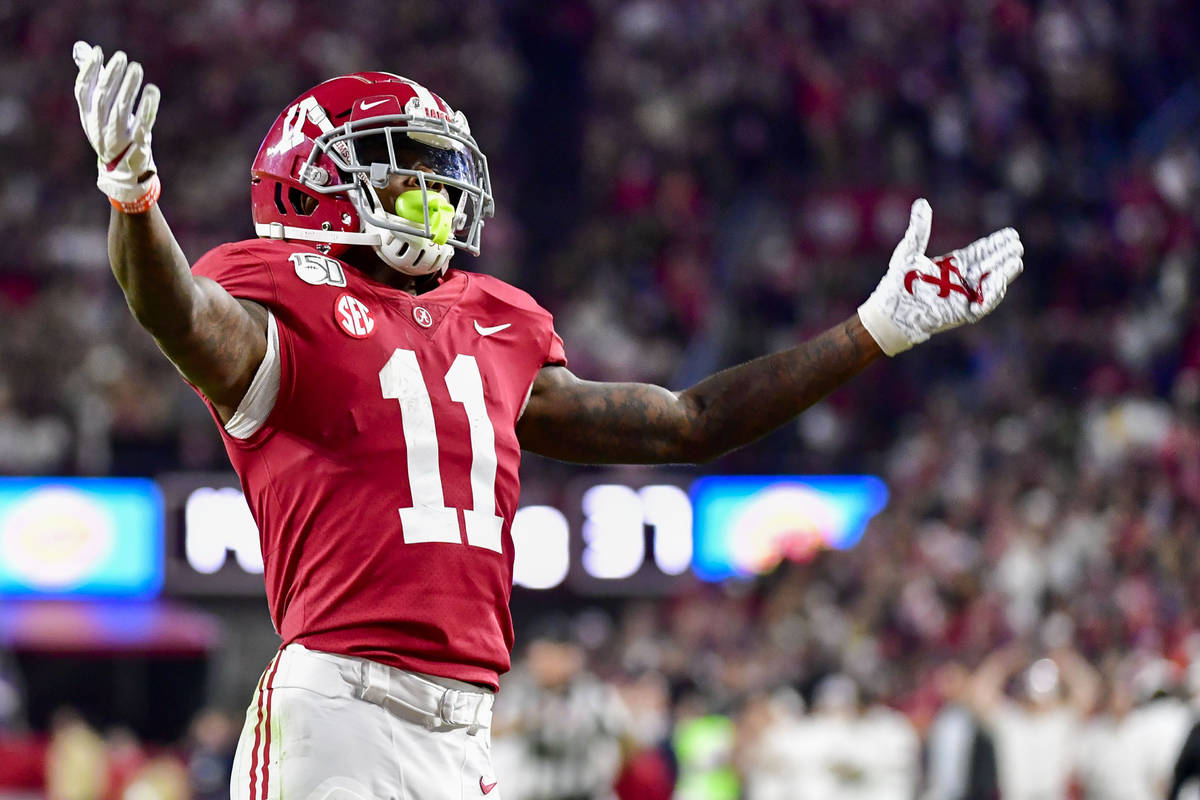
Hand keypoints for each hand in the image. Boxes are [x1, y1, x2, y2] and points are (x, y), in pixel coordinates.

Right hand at [72, 42, 160, 209]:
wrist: (124, 174)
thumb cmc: (113, 133)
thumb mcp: (100, 110)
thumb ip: (94, 79)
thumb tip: (83, 48)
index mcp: (88, 117)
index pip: (82, 91)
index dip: (88, 70)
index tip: (98, 52)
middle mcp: (99, 128)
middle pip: (102, 98)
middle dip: (111, 76)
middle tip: (122, 57)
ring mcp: (118, 139)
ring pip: (121, 110)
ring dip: (129, 87)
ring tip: (136, 68)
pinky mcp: (138, 146)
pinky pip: (142, 125)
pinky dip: (147, 107)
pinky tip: (152, 90)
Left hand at [858, 199, 1022, 355]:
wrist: (889, 309)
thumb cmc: (898, 282)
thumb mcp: (910, 250)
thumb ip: (920, 228)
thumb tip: (922, 202)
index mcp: (953, 266)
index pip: (980, 253)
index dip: (996, 244)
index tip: (1011, 234)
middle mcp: (961, 281)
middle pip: (990, 266)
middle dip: (1004, 256)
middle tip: (1017, 245)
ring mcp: (963, 297)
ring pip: (991, 284)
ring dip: (1004, 274)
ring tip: (1016, 261)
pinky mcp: (961, 312)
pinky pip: (982, 304)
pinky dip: (992, 294)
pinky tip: (999, 281)